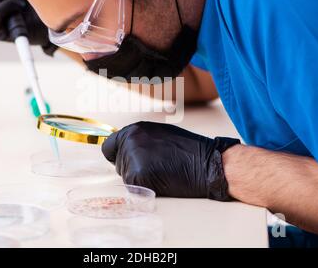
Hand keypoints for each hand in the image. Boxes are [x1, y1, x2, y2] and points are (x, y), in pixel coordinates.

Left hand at [102, 122, 239, 199]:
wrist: (207, 163)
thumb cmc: (189, 150)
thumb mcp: (160, 134)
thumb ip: (140, 139)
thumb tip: (124, 149)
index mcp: (135, 129)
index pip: (110, 146)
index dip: (117, 155)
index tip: (124, 160)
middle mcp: (130, 140)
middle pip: (118, 163)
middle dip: (132, 167)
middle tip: (156, 166)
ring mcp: (132, 157)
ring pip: (126, 176)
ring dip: (139, 178)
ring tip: (162, 171)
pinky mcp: (137, 175)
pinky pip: (133, 187)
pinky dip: (145, 188)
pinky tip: (162, 180)